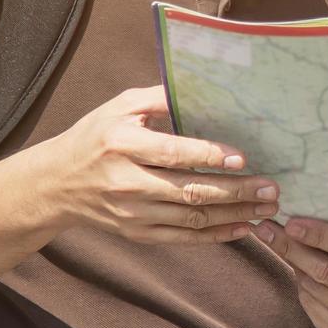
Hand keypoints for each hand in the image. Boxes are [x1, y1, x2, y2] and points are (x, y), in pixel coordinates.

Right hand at [39, 86, 275, 244]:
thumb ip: (159, 98)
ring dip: (234, 215)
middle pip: (189, 190)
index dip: (209, 156)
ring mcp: (132, 213)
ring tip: (266, 208)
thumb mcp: (119, 106)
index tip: (243, 158)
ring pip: (192, 217)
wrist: (55, 184)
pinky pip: (182, 238)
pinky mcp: (137, 233)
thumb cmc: (95, 137)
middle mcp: (127, 182)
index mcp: (123, 144)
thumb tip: (203, 89)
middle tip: (271, 188)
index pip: (172, 153)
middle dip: (235, 191)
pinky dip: (215, 235)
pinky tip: (242, 228)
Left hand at [256, 217, 327, 327]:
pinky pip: (310, 306)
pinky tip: (303, 275)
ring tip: (286, 247)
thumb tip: (301, 219)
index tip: (291, 222)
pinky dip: (302, 287)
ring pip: (313, 289)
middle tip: (267, 230)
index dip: (320, 235)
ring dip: (295, 266)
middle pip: (326, 271)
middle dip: (292, 248)